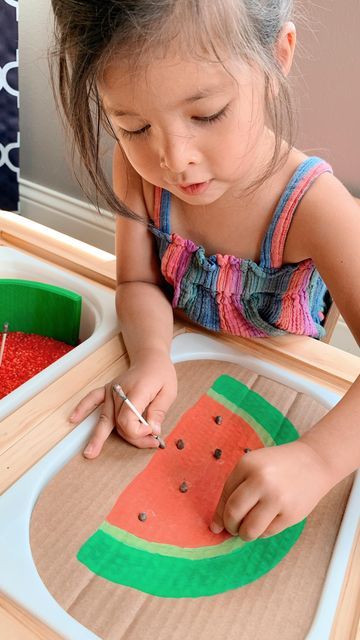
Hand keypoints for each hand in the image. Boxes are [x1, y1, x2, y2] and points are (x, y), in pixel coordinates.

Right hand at [69, 349, 176, 457]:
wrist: (150, 359)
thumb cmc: (160, 375)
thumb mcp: (169, 392)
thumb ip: (159, 412)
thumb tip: (153, 430)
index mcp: (136, 391)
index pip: (128, 419)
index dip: (139, 432)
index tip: (154, 432)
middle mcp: (120, 392)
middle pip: (119, 423)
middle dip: (134, 438)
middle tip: (151, 444)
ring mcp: (111, 391)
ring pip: (107, 419)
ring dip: (100, 437)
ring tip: (90, 453)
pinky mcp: (106, 391)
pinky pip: (91, 399)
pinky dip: (82, 408)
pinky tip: (73, 419)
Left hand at [210, 440, 334, 539]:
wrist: (313, 463)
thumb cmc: (277, 466)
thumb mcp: (253, 466)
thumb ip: (234, 490)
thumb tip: (216, 526)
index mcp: (247, 465)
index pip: (225, 497)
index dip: (219, 515)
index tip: (218, 525)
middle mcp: (261, 480)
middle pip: (233, 514)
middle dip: (230, 526)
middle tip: (233, 528)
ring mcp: (277, 498)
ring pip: (249, 530)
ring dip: (244, 534)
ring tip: (248, 529)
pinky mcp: (291, 514)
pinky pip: (268, 533)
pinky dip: (262, 532)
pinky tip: (267, 521)